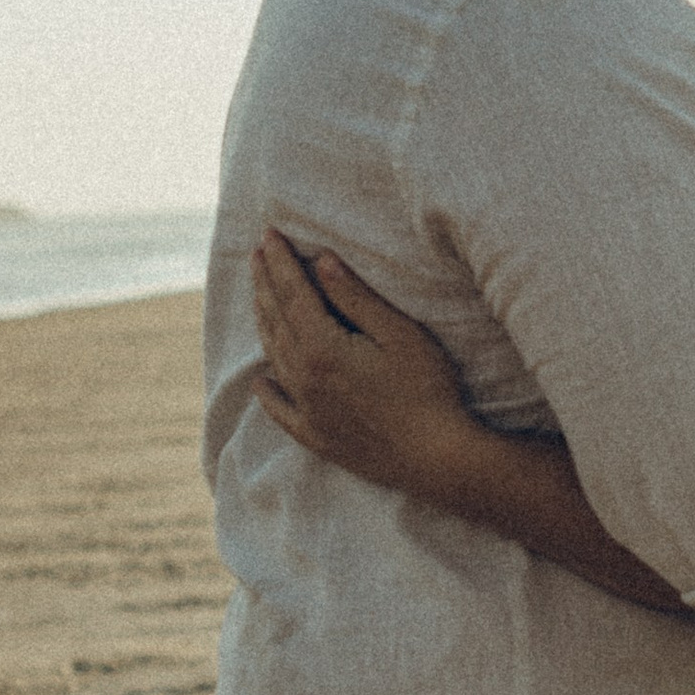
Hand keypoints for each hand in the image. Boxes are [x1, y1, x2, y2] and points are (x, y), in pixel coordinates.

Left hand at [251, 232, 486, 501]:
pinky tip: (259, 381)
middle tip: (257, 255)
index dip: (280, 263)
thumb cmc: (428, 390)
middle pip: (277, 322)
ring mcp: (309, 411)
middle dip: (266, 284)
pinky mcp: (318, 437)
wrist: (437, 458)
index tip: (268, 236)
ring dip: (265, 323)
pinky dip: (267, 392)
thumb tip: (323, 262)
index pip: (293, 294)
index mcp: (323, 349)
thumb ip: (357, 298)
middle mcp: (305, 379)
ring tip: (259, 297)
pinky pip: (281, 411)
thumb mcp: (400, 334)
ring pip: (275, 358)